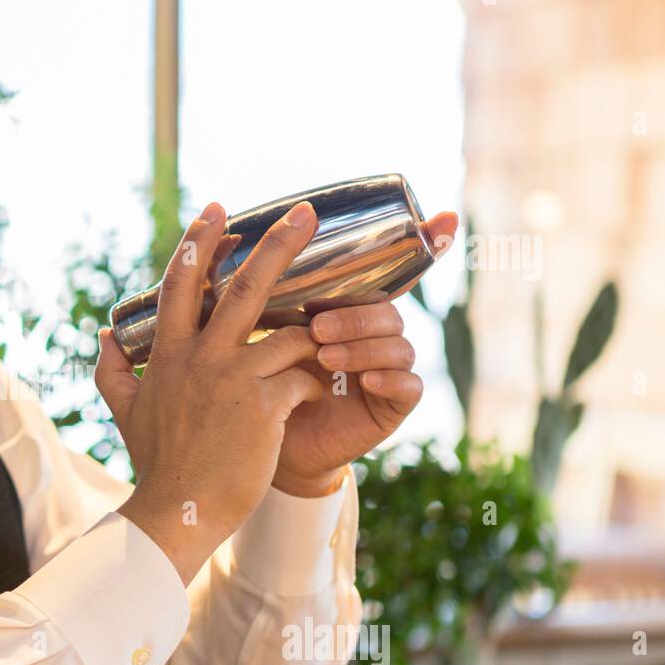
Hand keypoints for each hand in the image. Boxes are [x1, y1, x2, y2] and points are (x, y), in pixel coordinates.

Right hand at [96, 200, 324, 583]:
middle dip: (278, 244)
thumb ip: (113, 370)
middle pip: (244, 286)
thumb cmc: (158, 464)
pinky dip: (315, 381)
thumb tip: (103, 336)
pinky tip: (319, 393)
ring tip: (330, 345)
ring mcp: (233, 380)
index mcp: (169, 355)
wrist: (178, 511)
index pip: (181, 284)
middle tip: (306, 212)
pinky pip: (303, 376)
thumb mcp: (126, 412)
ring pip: (289, 334)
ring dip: (312, 337)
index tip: (217, 211)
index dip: (199, 243)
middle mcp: (201, 358)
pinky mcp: (264, 407)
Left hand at [271, 211, 459, 496]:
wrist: (260, 445)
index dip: (425, 242)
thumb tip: (221, 239)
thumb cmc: (256, 382)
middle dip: (353, 315)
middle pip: (385, 308)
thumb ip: (248, 291)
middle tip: (315, 327)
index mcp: (344, 308)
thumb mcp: (250, 332)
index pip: (384, 272)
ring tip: (325, 356)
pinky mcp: (392, 406)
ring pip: (398, 345)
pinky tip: (363, 383)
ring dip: (363, 346)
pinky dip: (388, 380)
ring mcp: (386, 369)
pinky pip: (409, 387)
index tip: (443, 219)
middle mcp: (370, 334)